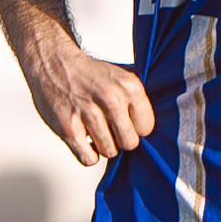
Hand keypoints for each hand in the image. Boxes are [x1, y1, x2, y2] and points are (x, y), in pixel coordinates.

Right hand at [23, 29, 154, 167]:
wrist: (52, 63)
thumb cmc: (89, 74)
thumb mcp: (121, 75)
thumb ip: (140, 96)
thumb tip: (167, 113)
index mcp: (129, 86)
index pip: (147, 128)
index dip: (136, 128)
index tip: (126, 122)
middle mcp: (111, 99)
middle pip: (129, 143)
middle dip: (121, 139)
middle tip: (111, 128)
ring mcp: (88, 114)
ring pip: (109, 152)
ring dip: (103, 145)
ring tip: (96, 130)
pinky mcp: (68, 127)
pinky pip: (88, 159)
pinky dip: (88, 154)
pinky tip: (85, 140)